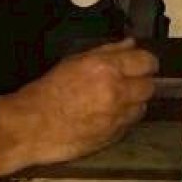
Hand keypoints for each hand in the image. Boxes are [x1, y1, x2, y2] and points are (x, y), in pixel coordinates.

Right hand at [0, 37, 157, 174]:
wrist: (32, 126)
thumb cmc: (48, 90)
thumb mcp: (75, 61)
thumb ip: (107, 51)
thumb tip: (131, 44)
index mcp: (107, 69)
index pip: (147, 62)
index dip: (146, 62)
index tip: (143, 64)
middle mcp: (117, 92)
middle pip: (150, 87)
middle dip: (141, 83)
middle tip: (128, 82)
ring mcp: (117, 118)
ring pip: (142, 107)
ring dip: (134, 103)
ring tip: (116, 101)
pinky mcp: (113, 138)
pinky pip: (129, 125)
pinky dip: (123, 120)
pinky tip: (107, 116)